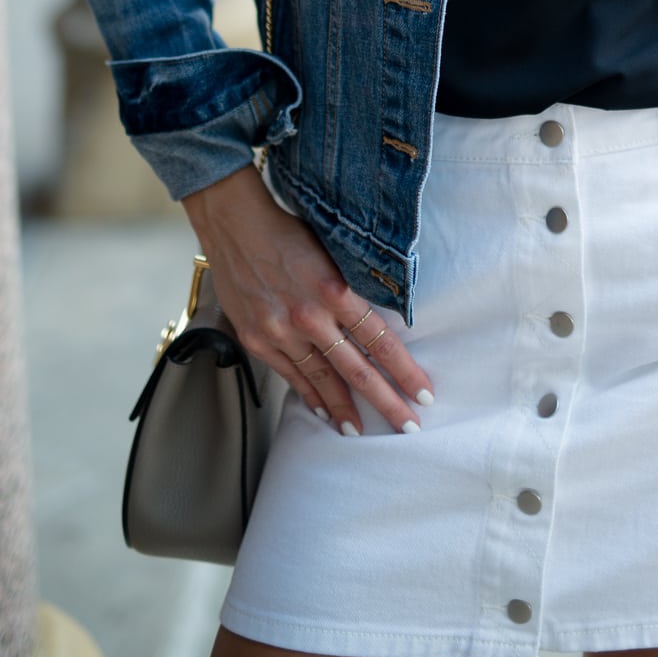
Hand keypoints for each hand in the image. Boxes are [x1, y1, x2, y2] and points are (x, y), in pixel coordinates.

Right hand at [181, 165, 433, 435]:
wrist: (234, 224)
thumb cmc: (288, 231)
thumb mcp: (332, 251)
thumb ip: (354, 287)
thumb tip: (384, 317)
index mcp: (335, 290)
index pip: (380, 340)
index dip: (404, 370)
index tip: (423, 392)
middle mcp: (309, 317)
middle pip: (356, 370)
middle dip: (386, 402)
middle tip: (409, 427)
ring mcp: (280, 332)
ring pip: (322, 380)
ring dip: (344, 409)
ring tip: (362, 432)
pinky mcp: (257, 339)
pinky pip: (290, 375)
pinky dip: (308, 395)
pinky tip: (322, 412)